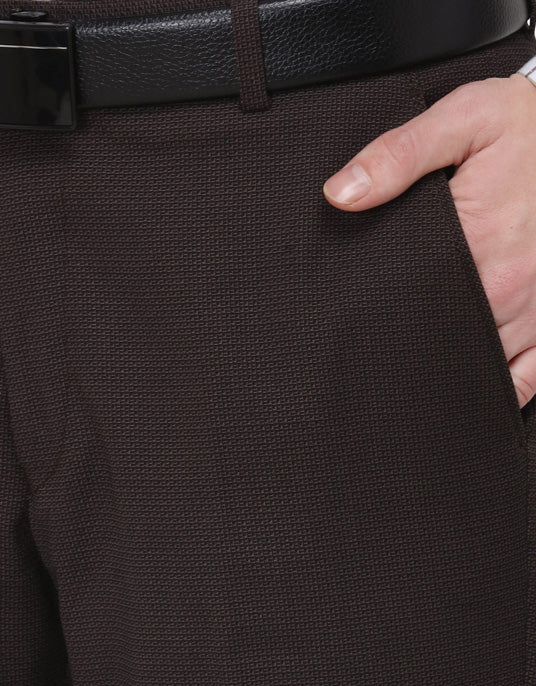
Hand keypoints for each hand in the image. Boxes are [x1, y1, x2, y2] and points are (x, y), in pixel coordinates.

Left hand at [322, 73, 535, 408]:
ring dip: (448, 373)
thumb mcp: (464, 119)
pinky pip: (530, 377)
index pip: (410, 302)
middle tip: (374, 358)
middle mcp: (508, 287)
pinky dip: (503, 390)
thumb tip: (341, 194)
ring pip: (482, 365)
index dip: (379, 322)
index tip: (354, 332)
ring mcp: (534, 309)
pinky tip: (473, 394)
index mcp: (478, 243)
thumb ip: (399, 154)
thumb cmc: (524, 126)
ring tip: (409, 382)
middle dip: (407, 349)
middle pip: (442, 339)